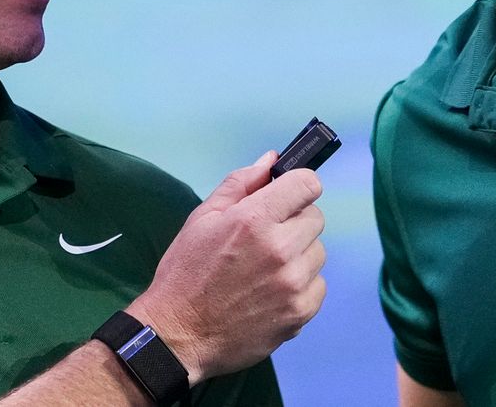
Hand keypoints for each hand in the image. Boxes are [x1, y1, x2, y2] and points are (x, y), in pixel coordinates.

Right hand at [128, 152, 327, 382]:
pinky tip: (272, 292)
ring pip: (317, 252)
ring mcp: (293, 284)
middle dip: (294, 222)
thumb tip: (271, 160)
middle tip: (266, 238)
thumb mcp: (203, 218)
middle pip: (315, 218)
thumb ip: (241, 184)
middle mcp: (280, 249)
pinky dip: (301, 286)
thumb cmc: (186, 272)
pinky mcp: (300, 313)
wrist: (178, 335)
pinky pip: (318, 286)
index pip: (307, 185)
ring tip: (266, 269)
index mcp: (254, 220)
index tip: (287, 197)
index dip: (298, 187)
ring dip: (299, 255)